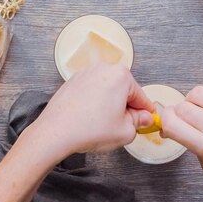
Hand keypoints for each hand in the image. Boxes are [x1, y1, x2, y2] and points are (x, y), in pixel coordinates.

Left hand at [26, 64, 154, 157]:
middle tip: (122, 126)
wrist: (56, 132)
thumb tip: (143, 118)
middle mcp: (103, 69)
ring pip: (107, 90)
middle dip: (126, 107)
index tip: (146, 121)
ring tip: (103, 125)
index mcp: (121, 76)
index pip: (141, 96)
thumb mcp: (125, 131)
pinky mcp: (73, 81)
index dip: (145, 112)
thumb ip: (139, 122)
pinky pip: (92, 91)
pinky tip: (90, 119)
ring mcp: (86, 73)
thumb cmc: (89, 130)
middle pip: (124, 90)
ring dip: (109, 105)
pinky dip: (94, 103)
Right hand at [160, 85, 202, 193]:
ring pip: (197, 92)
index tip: (166, 123)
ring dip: (193, 102)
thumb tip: (172, 127)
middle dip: (178, 113)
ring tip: (201, 112)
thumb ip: (191, 144)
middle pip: (183, 106)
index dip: (164, 121)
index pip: (173, 123)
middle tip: (183, 120)